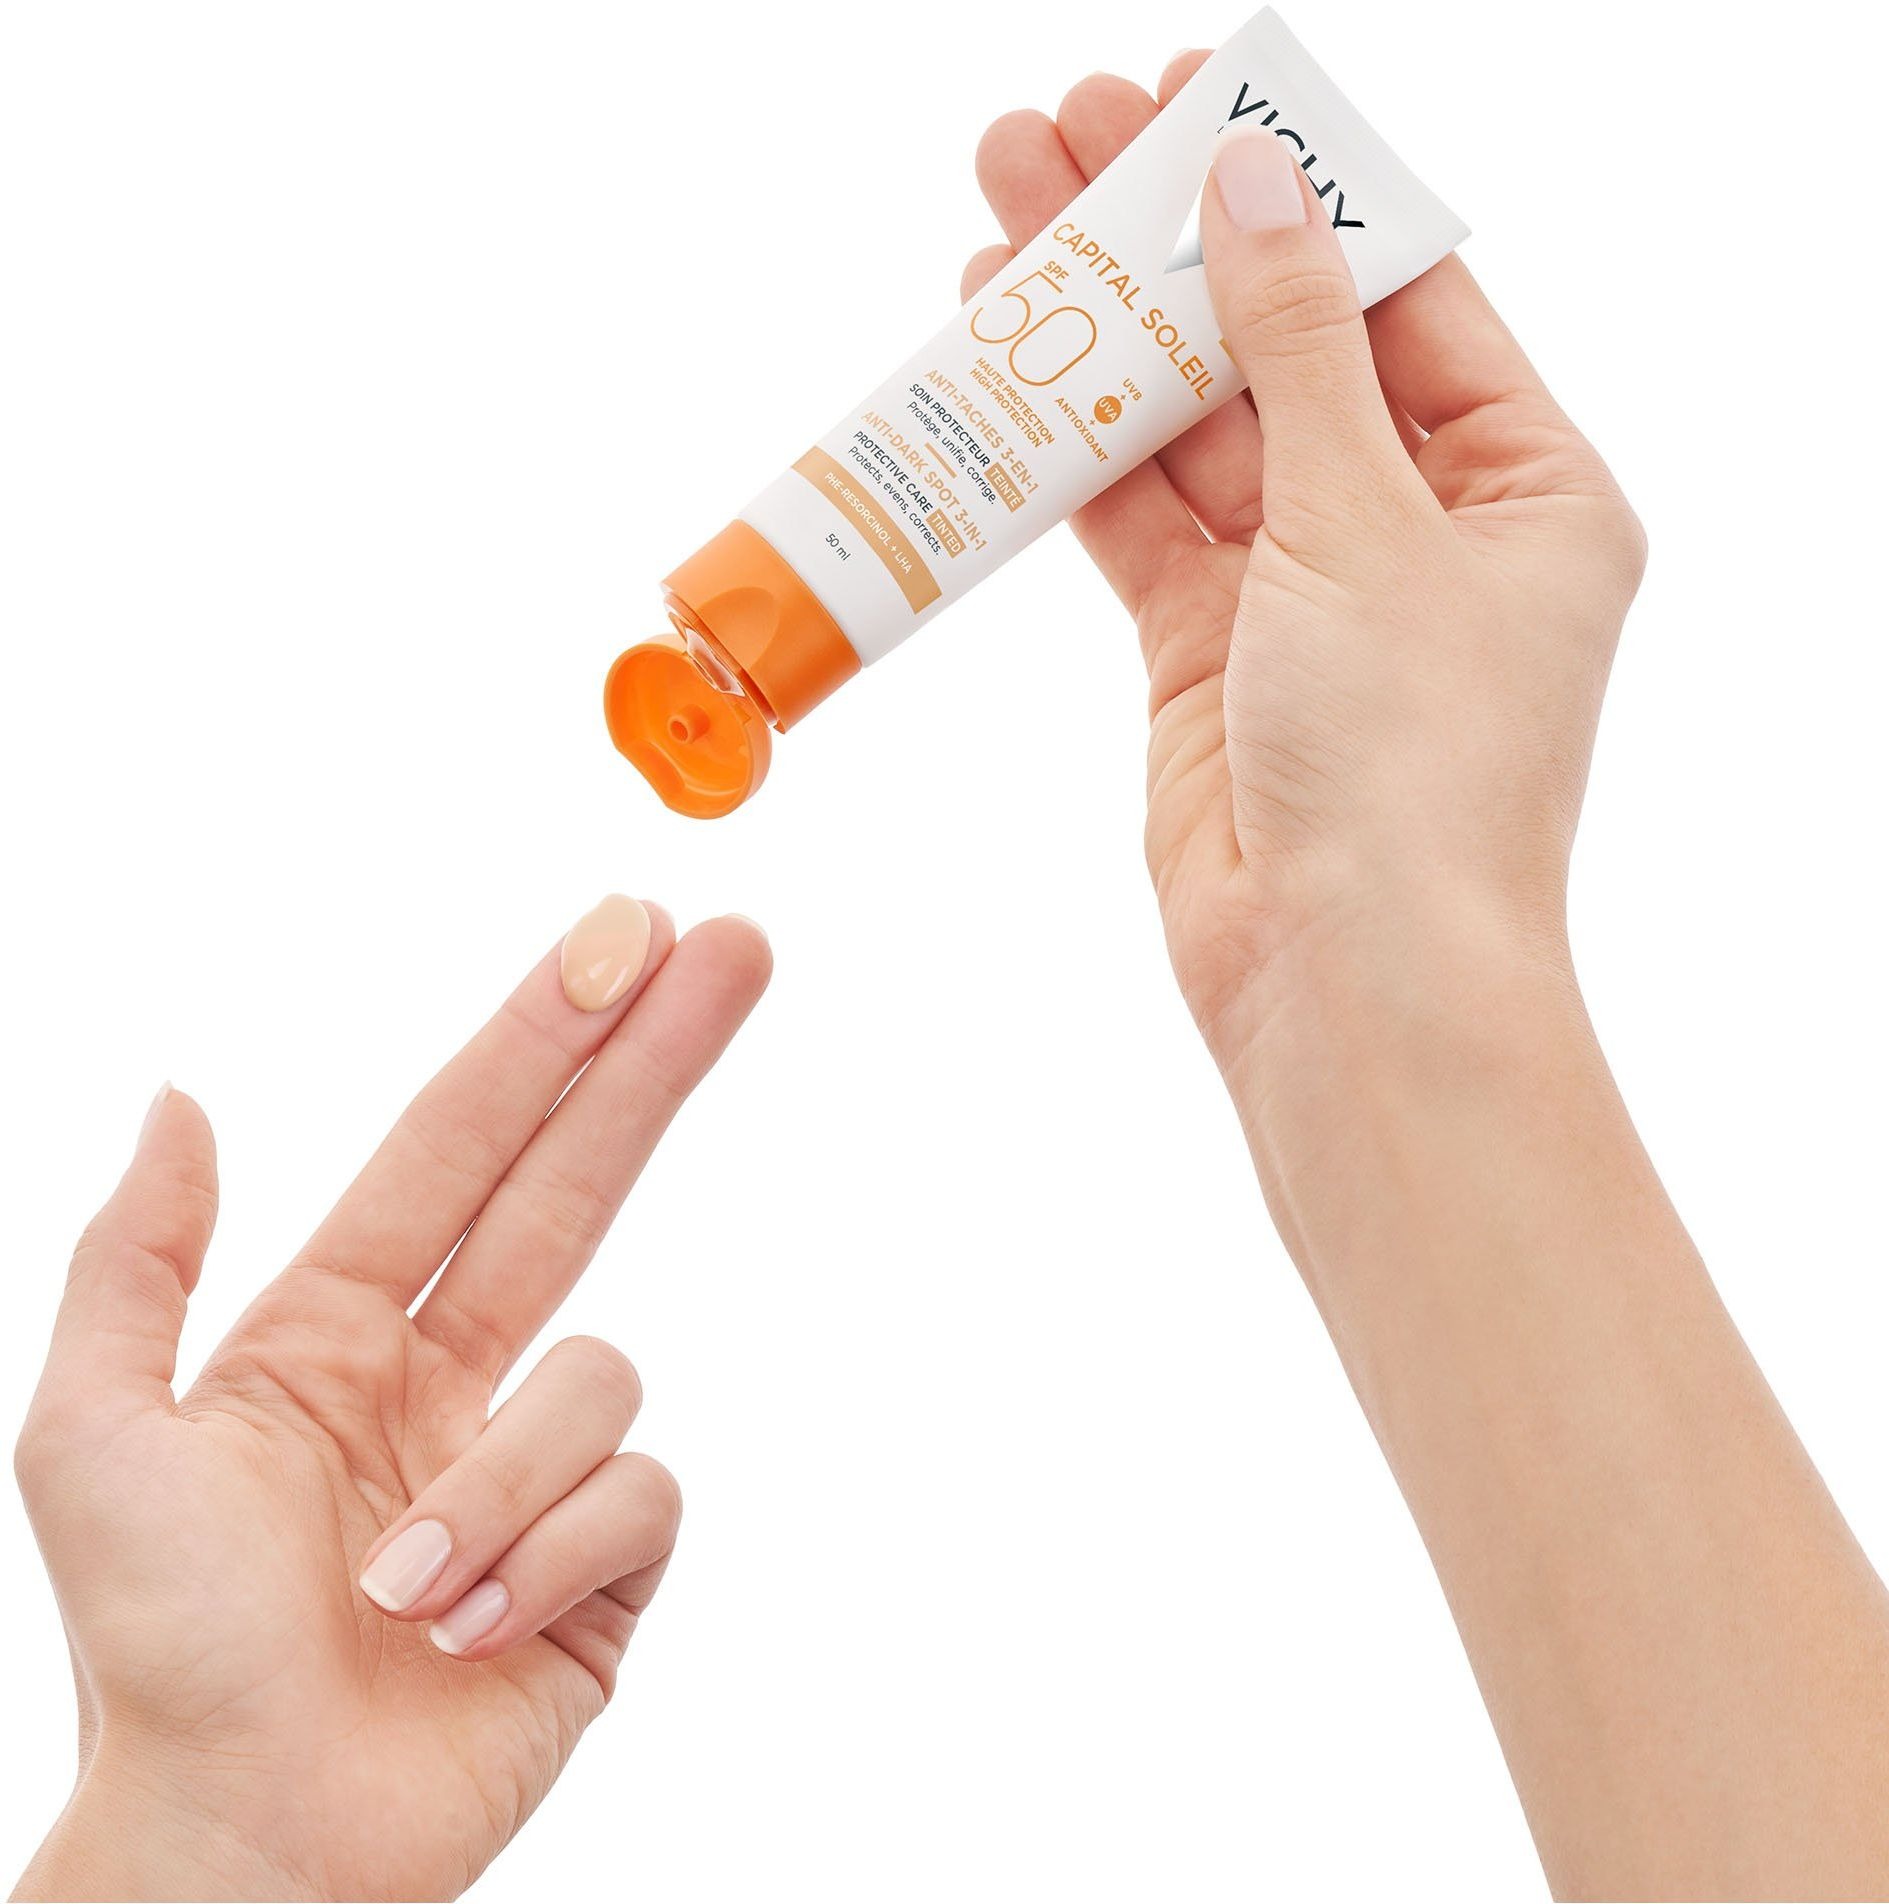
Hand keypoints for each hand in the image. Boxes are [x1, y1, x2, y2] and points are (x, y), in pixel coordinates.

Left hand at [12, 900, 770, 1901]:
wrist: (244, 1852)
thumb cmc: (158, 1655)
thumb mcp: (90, 1437)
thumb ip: (135, 1257)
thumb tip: (183, 1098)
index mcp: (342, 1329)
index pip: (463, 1144)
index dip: (539, 1033)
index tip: (618, 936)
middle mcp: (453, 1377)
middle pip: (581, 1179)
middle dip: (654, 1058)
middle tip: (736, 947)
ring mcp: (534, 1468)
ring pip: (598, 1378)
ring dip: (500, 1484)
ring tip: (404, 1587)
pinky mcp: (604, 1564)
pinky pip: (636, 1499)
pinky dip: (548, 1559)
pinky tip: (474, 1630)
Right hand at [969, 60, 1644, 1060]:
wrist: (1344, 978)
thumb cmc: (1415, 767)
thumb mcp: (1368, 521)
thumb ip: (1295, 348)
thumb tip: (1252, 191)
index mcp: (1526, 488)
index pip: (1406, 296)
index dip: (1299, 196)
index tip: (1201, 104)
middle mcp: (1419, 534)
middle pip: (1283, 349)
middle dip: (1175, 246)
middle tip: (1069, 130)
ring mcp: (1305, 596)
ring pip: (1194, 432)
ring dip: (1105, 334)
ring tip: (1009, 209)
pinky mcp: (1208, 655)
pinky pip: (1138, 524)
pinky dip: (1075, 449)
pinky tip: (1009, 357)